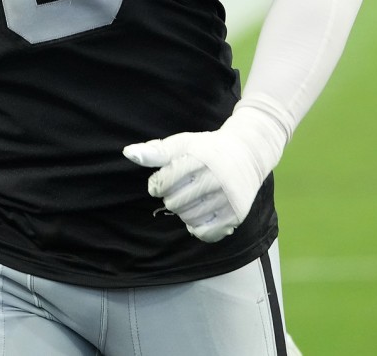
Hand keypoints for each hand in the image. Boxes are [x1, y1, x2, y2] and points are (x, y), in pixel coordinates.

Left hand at [123, 103, 285, 242]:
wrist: (249, 152)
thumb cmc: (208, 148)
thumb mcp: (182, 143)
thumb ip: (155, 151)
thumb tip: (128, 153)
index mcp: (199, 159)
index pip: (163, 183)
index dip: (157, 184)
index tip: (164, 180)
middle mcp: (215, 179)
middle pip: (174, 203)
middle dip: (172, 197)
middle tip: (182, 188)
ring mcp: (227, 198)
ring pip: (189, 219)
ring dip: (184, 212)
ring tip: (192, 199)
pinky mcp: (236, 214)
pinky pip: (206, 233)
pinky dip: (198, 227)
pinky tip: (201, 213)